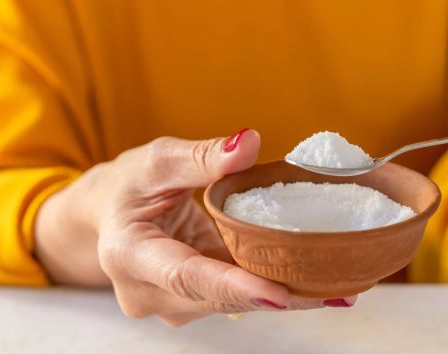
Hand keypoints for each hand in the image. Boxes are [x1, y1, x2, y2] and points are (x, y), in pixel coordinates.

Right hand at [34, 129, 354, 326]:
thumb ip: (201, 156)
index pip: (185, 275)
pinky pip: (238, 298)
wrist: (108, 216)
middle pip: (217, 297)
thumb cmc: (128, 184)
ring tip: (339, 286)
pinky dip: (275, 290)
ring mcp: (170, 304)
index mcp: (128, 253)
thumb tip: (247, 143)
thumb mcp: (156, 160)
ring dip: (284, 296)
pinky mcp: (194, 304)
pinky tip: (319, 285)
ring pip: (233, 304)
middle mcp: (146, 292)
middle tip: (335, 288)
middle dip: (277, 295)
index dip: (232, 285)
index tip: (278, 294)